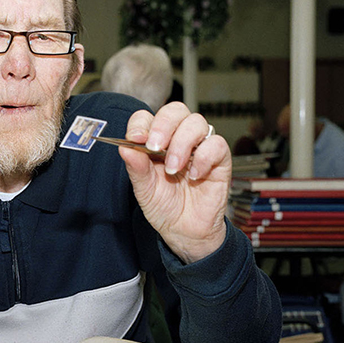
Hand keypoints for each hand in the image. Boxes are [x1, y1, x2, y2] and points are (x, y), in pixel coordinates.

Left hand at [120, 103, 229, 262]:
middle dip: (163, 125)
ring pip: (196, 122)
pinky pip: (216, 144)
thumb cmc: (164, 207)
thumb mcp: (144, 190)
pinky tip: (195, 176)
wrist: (185, 231)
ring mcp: (199, 147)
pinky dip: (204, 157)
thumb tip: (124, 147)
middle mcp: (177, 139)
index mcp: (155, 142)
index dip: (141, 124)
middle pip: (175, 111)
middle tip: (155, 147)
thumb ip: (136, 168)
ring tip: (174, 169)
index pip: (147, 117)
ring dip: (182, 143)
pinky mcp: (219, 159)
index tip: (136, 139)